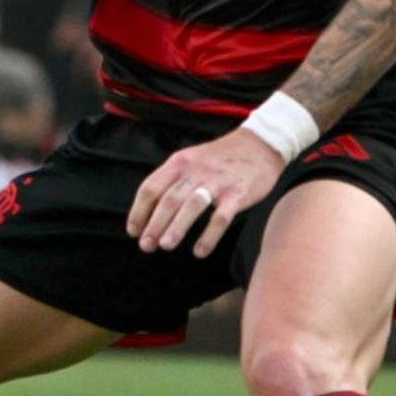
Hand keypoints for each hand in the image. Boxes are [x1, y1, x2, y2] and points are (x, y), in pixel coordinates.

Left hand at [127, 127, 285, 258]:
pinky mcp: (238, 194)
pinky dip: (208, 236)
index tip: (134, 231)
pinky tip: (199, 251)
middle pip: (168, 199)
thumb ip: (173, 180)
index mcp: (180, 162)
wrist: (261, 144)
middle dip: (154, 224)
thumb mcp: (192, 159)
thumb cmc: (222, 158)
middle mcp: (196, 170)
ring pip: (191, 206)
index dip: (139, 211)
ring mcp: (218, 182)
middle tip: (146, 246)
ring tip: (165, 245)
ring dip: (175, 228)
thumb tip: (150, 211)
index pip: (151, 187)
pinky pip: (220, 217)